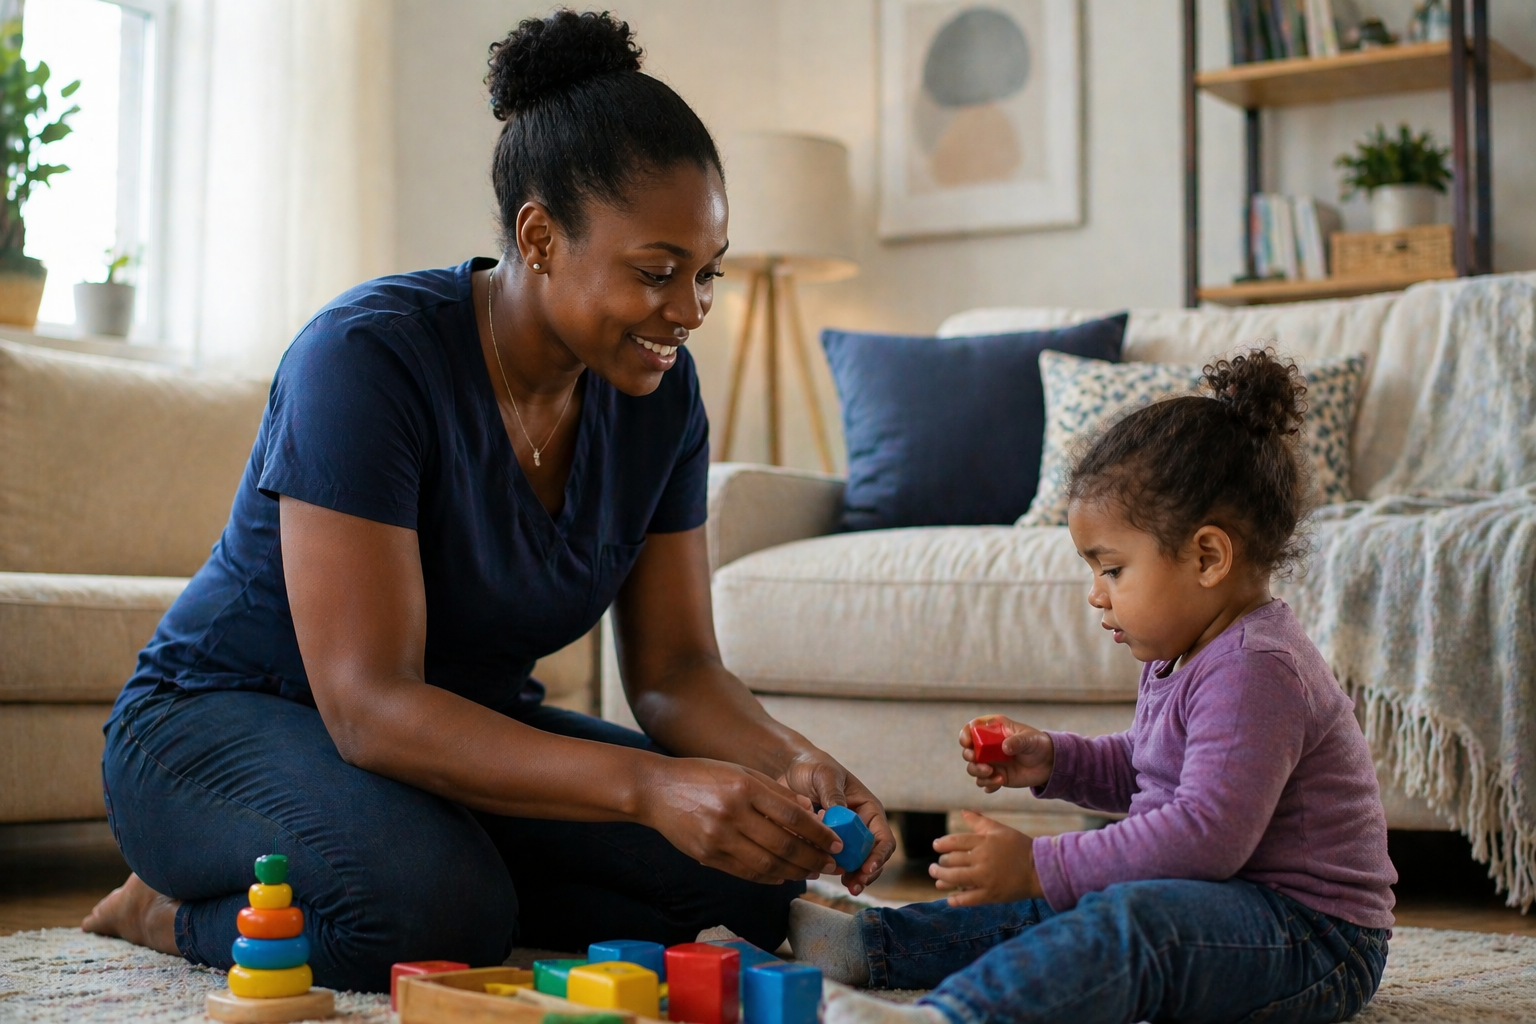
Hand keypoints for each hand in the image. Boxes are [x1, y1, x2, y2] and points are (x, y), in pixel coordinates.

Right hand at [640, 757, 841, 884]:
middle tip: (831, 864)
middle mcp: (732, 814)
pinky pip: (747, 872)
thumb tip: (810, 814)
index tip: (837, 843)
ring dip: (795, 872)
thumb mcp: (740, 772)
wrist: (655, 791)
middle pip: (784, 845)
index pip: (793, 817)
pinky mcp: (708, 856)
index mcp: (744, 788)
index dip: (819, 834)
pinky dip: (770, 877)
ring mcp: (718, 839)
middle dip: (813, 858)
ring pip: (768, 865)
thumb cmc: (702, 776)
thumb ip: (775, 793)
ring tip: (811, 873)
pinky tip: (784, 876)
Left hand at [780, 751, 895, 894]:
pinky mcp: (827, 842)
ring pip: (855, 863)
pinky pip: (833, 861)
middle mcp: (860, 826)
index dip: (879, 855)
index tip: (867, 867)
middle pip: (872, 856)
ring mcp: (844, 837)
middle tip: (855, 885)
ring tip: (848, 886)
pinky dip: (831, 870)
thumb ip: (834, 795)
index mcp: (868, 809)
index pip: (883, 837)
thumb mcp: (826, 776)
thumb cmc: (815, 766)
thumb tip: (838, 816)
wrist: (793, 769)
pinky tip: (823, 874)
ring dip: (853, 876)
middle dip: (867, 872)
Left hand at [929, 811, 1041, 905]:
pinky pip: (968, 899)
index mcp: (984, 842)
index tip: (936, 846)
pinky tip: (949, 899)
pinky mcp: (991, 895)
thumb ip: (979, 821)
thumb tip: (962, 812)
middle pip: (952, 860)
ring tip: (937, 879)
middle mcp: (982, 859)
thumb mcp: (1000, 829)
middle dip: (941, 863)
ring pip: (956, 878)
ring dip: (942, 879)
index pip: (955, 841)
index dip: (942, 844)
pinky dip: (956, 900)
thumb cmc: (1019, 846)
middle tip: (936, 866)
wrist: (1040, 869)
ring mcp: (986, 878)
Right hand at [960, 716, 1055, 792]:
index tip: (967, 743)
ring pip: (973, 768)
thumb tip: (1005, 748)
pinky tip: (1000, 782)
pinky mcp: (995, 775)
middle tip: (984, 765)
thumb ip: (1017, 741)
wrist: (1049, 763)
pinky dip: (988, 784)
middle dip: (971, 758)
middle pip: (968, 750)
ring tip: (996, 776)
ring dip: (979, 773)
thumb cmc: (1038, 744)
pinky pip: (983, 781)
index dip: (965, 734)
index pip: (972, 728)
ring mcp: (990, 761)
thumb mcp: (1030, 739)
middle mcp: (988, 745)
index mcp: (993, 729)